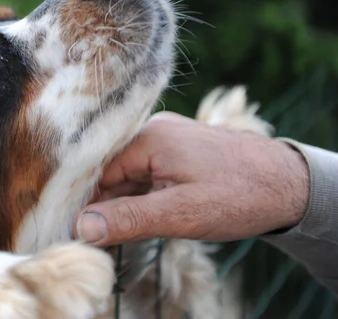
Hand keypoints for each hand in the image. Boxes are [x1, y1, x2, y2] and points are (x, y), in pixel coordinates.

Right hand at [74, 112, 310, 246]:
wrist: (290, 184)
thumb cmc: (238, 196)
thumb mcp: (181, 213)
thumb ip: (129, 219)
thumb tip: (81, 227)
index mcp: (149, 138)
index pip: (100, 171)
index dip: (89, 202)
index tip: (80, 230)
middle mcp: (154, 131)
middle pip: (113, 170)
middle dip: (107, 203)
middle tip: (101, 238)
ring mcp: (169, 140)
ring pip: (131, 173)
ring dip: (126, 201)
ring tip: (124, 231)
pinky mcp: (181, 151)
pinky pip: (149, 173)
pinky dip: (143, 195)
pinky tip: (146, 215)